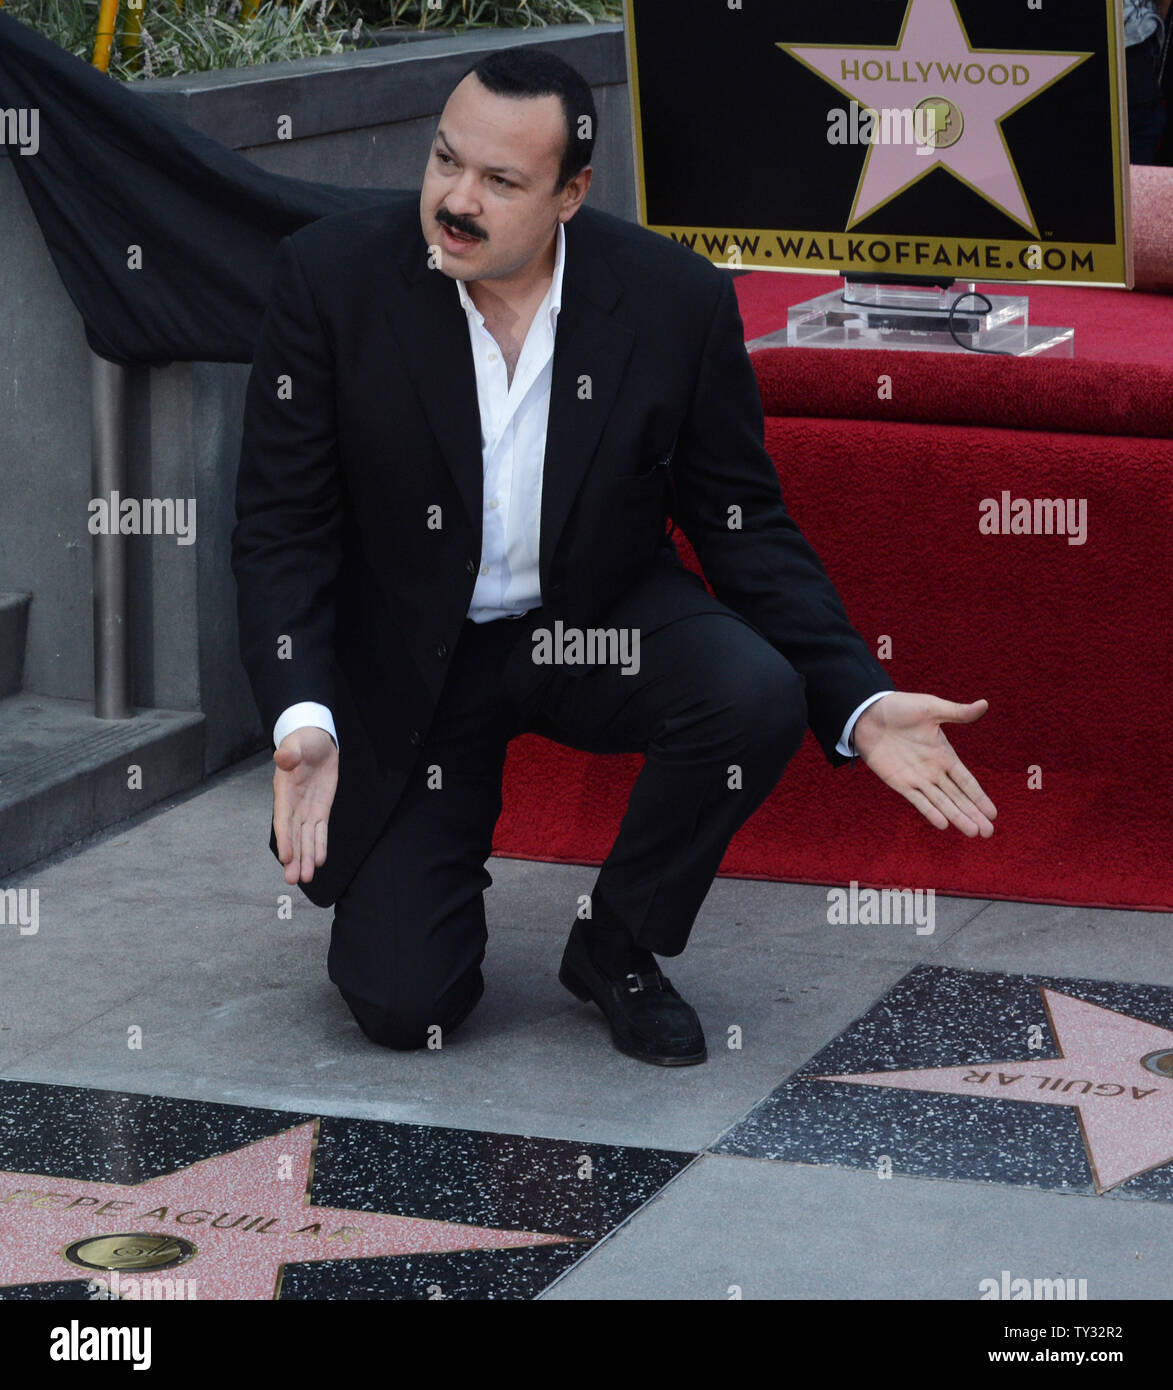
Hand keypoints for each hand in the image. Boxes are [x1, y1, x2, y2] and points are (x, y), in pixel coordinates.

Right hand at [272, 726, 338, 883]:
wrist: (317, 743)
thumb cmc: (303, 742)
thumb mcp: (297, 743)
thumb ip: (290, 753)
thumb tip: (282, 757)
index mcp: (283, 792)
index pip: (283, 820)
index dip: (284, 839)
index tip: (286, 857)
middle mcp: (293, 806)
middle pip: (293, 836)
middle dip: (294, 858)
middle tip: (293, 880)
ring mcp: (306, 809)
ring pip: (305, 838)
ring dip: (305, 858)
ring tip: (305, 879)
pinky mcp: (320, 810)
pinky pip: (320, 831)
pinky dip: (320, 845)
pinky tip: (319, 862)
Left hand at [852, 693, 995, 836]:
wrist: (868, 713)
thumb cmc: (900, 707)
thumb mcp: (932, 708)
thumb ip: (957, 712)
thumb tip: (985, 704)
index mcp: (944, 755)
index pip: (966, 781)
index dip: (980, 797)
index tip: (993, 813)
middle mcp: (933, 771)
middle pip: (958, 797)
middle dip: (973, 814)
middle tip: (989, 833)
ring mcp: (916, 778)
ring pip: (941, 803)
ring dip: (957, 817)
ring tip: (973, 833)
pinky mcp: (898, 782)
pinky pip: (917, 800)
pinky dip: (930, 812)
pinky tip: (944, 824)